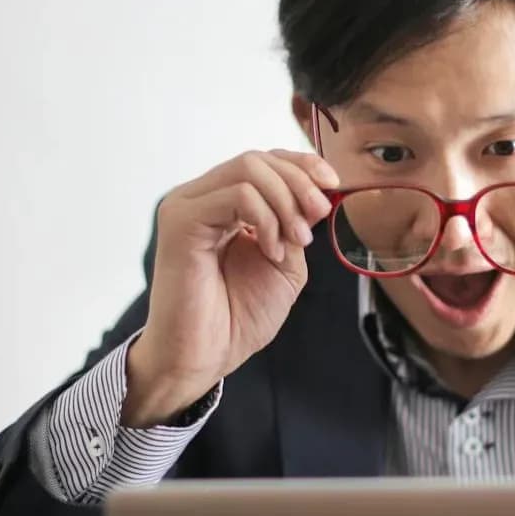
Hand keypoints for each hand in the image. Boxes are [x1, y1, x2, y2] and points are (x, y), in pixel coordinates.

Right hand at [124, 149, 338, 424]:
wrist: (206, 356)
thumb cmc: (237, 318)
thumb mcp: (285, 263)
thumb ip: (295, 225)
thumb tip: (317, 194)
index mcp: (223, 205)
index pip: (264, 161)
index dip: (302, 164)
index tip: (333, 184)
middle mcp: (201, 198)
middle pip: (258, 159)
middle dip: (299, 182)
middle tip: (319, 216)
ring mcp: (187, 206)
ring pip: (248, 169)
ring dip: (286, 202)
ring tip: (296, 241)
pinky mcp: (181, 221)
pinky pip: (236, 196)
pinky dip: (266, 219)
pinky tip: (271, 250)